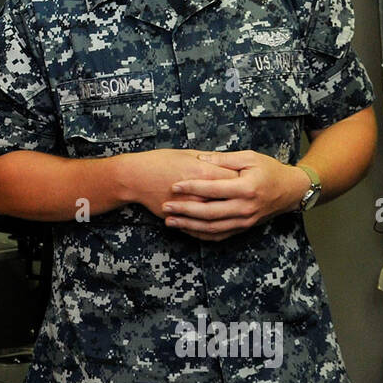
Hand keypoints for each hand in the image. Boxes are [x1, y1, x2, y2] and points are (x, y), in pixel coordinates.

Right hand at [118, 149, 239, 216]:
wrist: (133, 177)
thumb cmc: (158, 161)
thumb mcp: (187, 154)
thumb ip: (208, 159)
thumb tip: (225, 163)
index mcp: (203, 171)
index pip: (232, 178)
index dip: (243, 178)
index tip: (249, 178)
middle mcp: (200, 191)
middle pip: (229, 198)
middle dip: (239, 198)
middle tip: (246, 196)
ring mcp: (190, 207)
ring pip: (217, 217)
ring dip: (227, 215)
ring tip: (235, 211)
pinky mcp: (182, 218)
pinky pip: (202, 228)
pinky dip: (211, 228)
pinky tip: (218, 224)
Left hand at [162, 151, 307, 240]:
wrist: (291, 191)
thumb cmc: (269, 170)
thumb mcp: (250, 157)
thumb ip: (224, 159)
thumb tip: (201, 158)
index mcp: (246, 188)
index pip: (213, 189)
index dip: (192, 188)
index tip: (174, 186)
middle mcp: (245, 207)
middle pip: (209, 213)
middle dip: (184, 211)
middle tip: (165, 207)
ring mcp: (244, 221)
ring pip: (212, 228)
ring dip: (189, 226)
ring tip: (169, 221)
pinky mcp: (244, 228)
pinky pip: (220, 235)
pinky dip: (201, 235)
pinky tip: (186, 230)